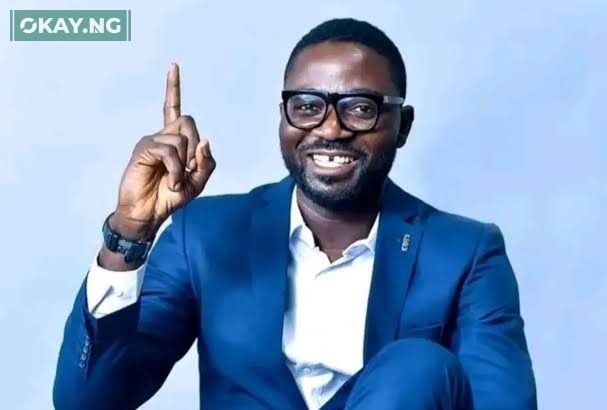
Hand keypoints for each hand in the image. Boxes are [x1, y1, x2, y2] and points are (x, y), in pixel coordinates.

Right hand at [111, 63, 215, 239]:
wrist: (149, 214)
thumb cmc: (170, 197)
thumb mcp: (198, 182)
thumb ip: (207, 163)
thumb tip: (205, 140)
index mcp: (174, 141)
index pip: (174, 108)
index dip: (173, 88)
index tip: (173, 65)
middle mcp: (161, 136)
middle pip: (188, 122)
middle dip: (195, 148)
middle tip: (188, 170)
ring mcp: (151, 142)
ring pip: (181, 139)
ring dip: (185, 165)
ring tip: (176, 181)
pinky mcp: (143, 149)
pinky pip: (169, 151)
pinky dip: (176, 169)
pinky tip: (171, 181)